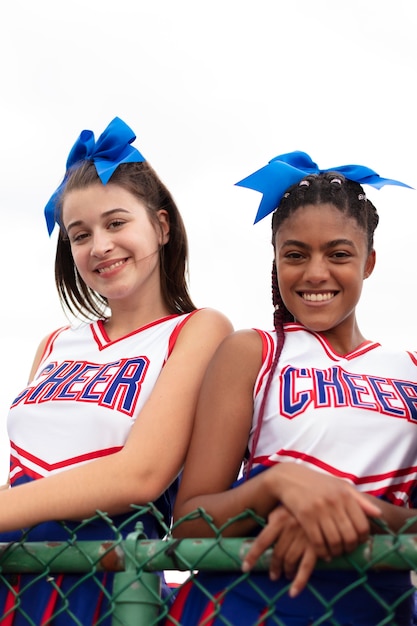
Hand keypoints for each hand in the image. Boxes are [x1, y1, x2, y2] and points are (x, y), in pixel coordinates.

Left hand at [242, 505, 316, 596]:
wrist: (324, 497)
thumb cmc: (300, 502)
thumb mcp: (284, 505)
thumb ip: (273, 518)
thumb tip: (263, 533)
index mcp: (279, 518)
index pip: (262, 541)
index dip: (252, 556)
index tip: (245, 568)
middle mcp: (290, 528)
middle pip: (277, 554)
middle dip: (274, 567)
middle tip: (273, 574)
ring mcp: (304, 538)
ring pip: (289, 561)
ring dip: (286, 571)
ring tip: (285, 574)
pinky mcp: (317, 546)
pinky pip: (306, 568)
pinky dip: (299, 582)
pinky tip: (293, 592)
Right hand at [264, 463, 381, 559]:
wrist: (289, 478)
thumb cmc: (318, 483)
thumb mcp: (340, 486)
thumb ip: (360, 500)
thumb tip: (379, 514)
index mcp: (345, 494)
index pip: (362, 525)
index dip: (362, 538)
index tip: (357, 541)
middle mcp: (334, 502)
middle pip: (349, 536)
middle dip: (349, 548)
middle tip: (346, 549)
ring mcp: (319, 509)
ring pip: (334, 542)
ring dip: (336, 552)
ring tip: (335, 552)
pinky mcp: (305, 516)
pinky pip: (317, 542)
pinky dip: (322, 552)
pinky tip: (324, 553)